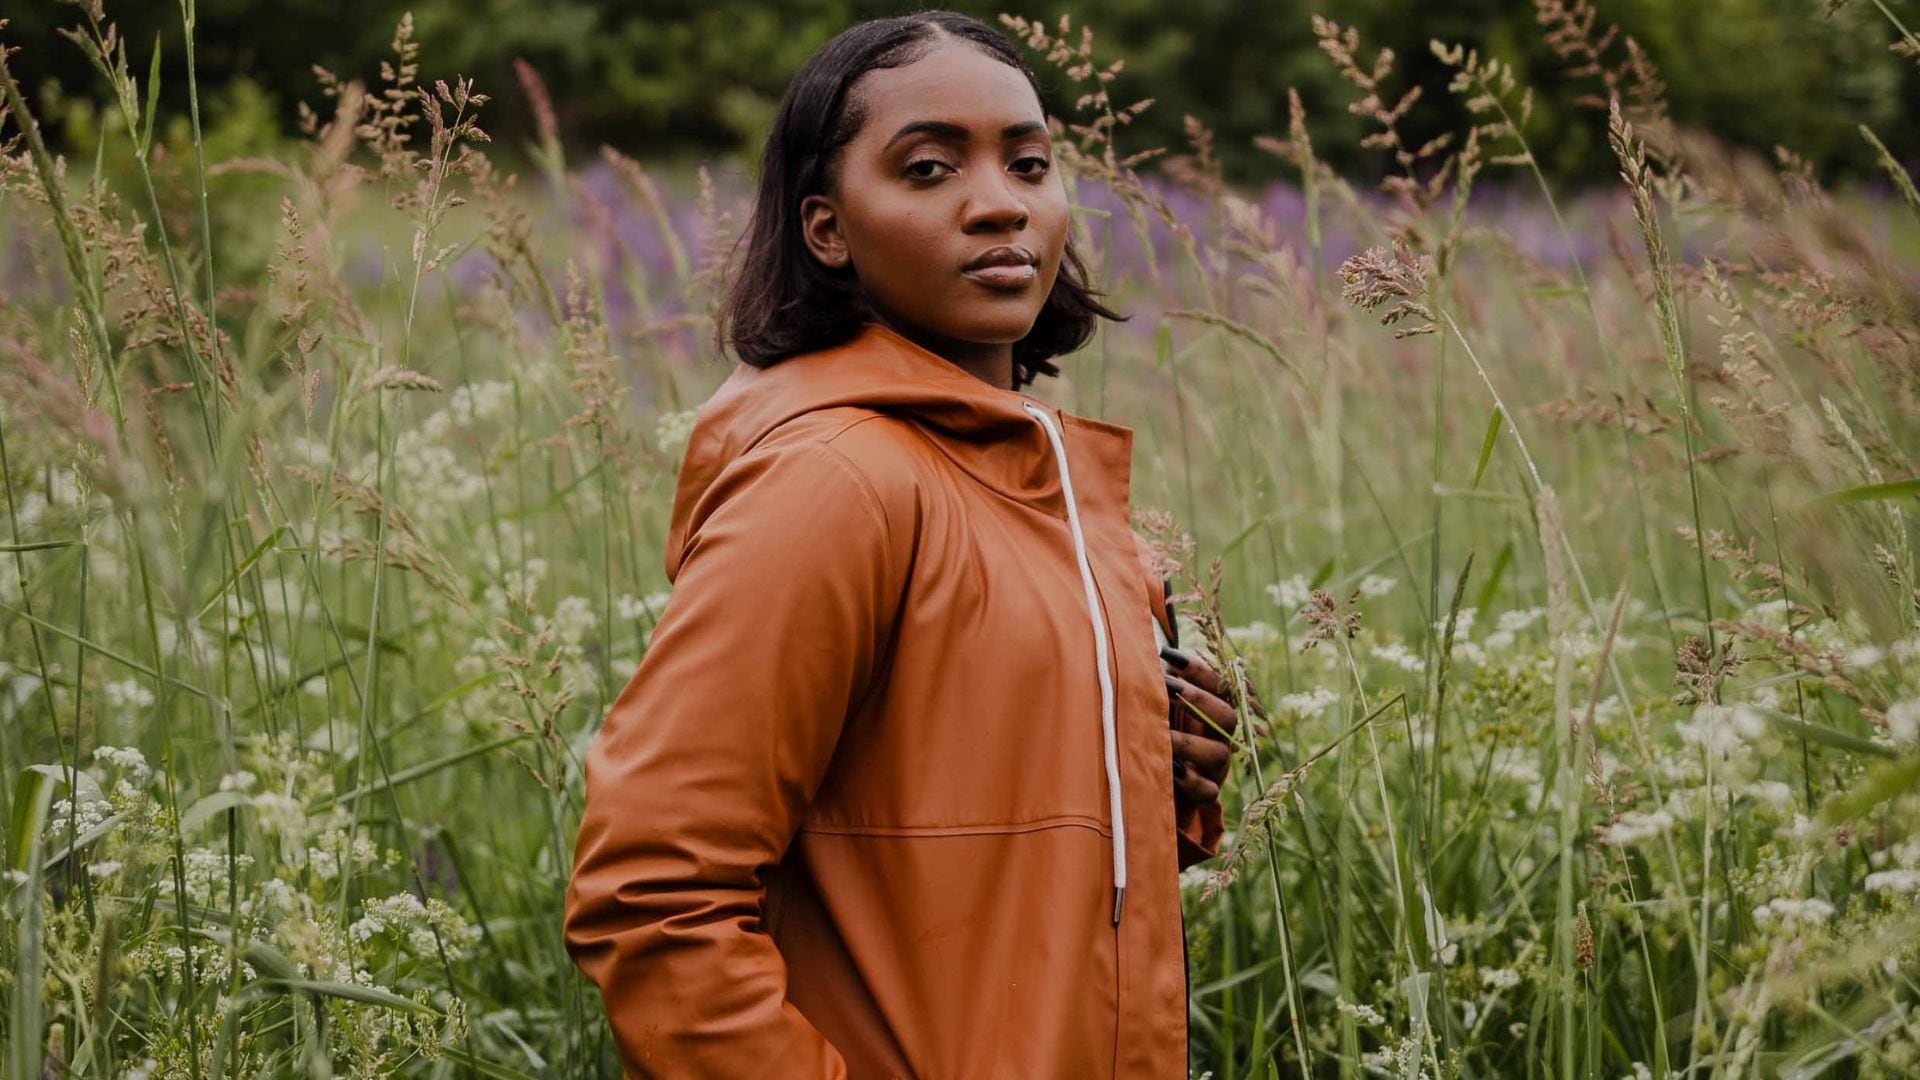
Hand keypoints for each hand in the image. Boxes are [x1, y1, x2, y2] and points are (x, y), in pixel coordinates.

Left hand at [1160, 645, 1265, 805]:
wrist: (1155, 782)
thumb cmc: (1154, 732)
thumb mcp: (1156, 705)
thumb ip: (1157, 682)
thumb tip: (1141, 646)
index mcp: (1211, 710)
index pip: (1217, 684)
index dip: (1198, 669)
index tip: (1169, 655)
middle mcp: (1219, 736)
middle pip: (1226, 716)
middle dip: (1199, 701)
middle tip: (1169, 690)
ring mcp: (1215, 766)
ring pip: (1218, 753)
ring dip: (1188, 742)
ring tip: (1162, 735)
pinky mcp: (1205, 792)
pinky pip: (1208, 790)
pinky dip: (1191, 781)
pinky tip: (1171, 770)